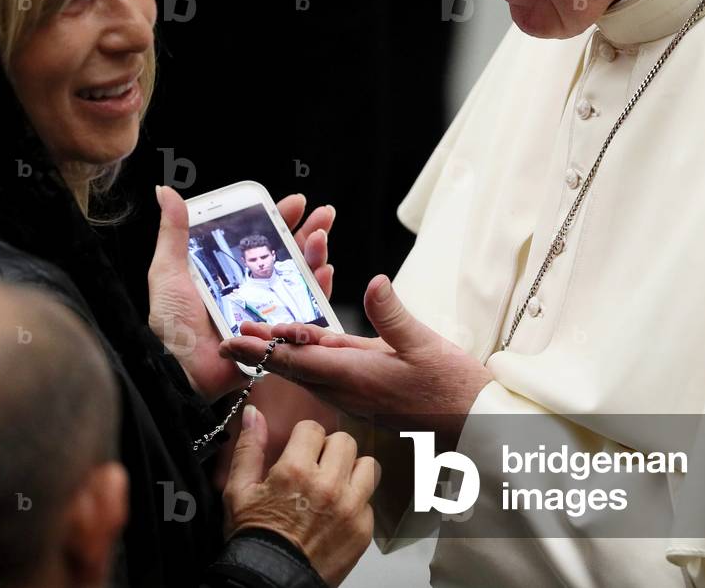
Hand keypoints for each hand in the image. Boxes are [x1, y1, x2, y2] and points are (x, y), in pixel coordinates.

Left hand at [147, 187, 335, 401]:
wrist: (178, 371)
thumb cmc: (170, 324)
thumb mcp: (168, 271)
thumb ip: (173, 231)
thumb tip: (164, 190)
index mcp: (231, 271)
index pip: (262, 239)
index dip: (281, 219)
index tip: (297, 202)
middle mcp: (253, 288)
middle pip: (290, 255)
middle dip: (311, 231)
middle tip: (325, 214)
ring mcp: (268, 311)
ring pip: (302, 279)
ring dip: (316, 256)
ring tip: (321, 240)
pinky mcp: (278, 334)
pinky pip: (305, 313)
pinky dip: (319, 292)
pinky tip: (324, 273)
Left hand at [221, 275, 491, 446]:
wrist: (474, 423)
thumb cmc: (451, 386)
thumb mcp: (424, 343)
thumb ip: (393, 314)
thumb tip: (373, 280)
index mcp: (355, 375)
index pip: (297, 360)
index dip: (262, 348)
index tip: (232, 340)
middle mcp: (349, 390)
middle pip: (295, 368)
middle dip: (261, 351)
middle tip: (230, 337)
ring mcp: (357, 396)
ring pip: (310, 372)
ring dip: (282, 356)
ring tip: (258, 339)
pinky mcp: (367, 396)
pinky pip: (329, 376)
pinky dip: (309, 360)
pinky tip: (305, 349)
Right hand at [223, 406, 378, 587]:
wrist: (270, 583)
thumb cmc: (254, 539)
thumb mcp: (238, 491)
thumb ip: (249, 448)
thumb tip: (254, 412)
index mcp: (296, 471)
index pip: (314, 428)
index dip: (304, 439)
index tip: (299, 452)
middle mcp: (328, 486)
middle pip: (345, 441)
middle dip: (329, 450)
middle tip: (316, 467)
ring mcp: (350, 508)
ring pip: (368, 465)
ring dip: (351, 471)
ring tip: (334, 484)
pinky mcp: (363, 530)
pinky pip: (370, 500)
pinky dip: (356, 503)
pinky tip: (336, 513)